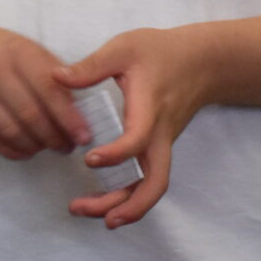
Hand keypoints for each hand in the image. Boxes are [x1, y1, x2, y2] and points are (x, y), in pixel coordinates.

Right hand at [0, 16, 86, 159]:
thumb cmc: (2, 53)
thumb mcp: (30, 51)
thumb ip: (56, 78)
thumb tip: (79, 116)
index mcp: (18, 51)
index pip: (49, 90)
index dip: (69, 118)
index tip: (83, 136)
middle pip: (30, 115)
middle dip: (54, 137)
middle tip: (67, 147)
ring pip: (11, 131)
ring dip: (34, 146)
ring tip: (46, 148)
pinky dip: (12, 151)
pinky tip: (25, 150)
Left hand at [55, 26, 219, 228]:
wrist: (203, 62)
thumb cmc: (162, 53)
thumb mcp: (124, 48)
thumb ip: (91, 65)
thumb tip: (56, 76)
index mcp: (151, 110)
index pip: (139, 140)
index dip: (116, 154)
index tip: (89, 159)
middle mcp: (160, 136)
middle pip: (153, 183)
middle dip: (124, 204)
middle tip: (84, 209)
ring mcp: (162, 146)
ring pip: (151, 188)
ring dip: (124, 207)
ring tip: (85, 212)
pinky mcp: (159, 149)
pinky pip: (147, 180)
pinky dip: (128, 196)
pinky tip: (101, 201)